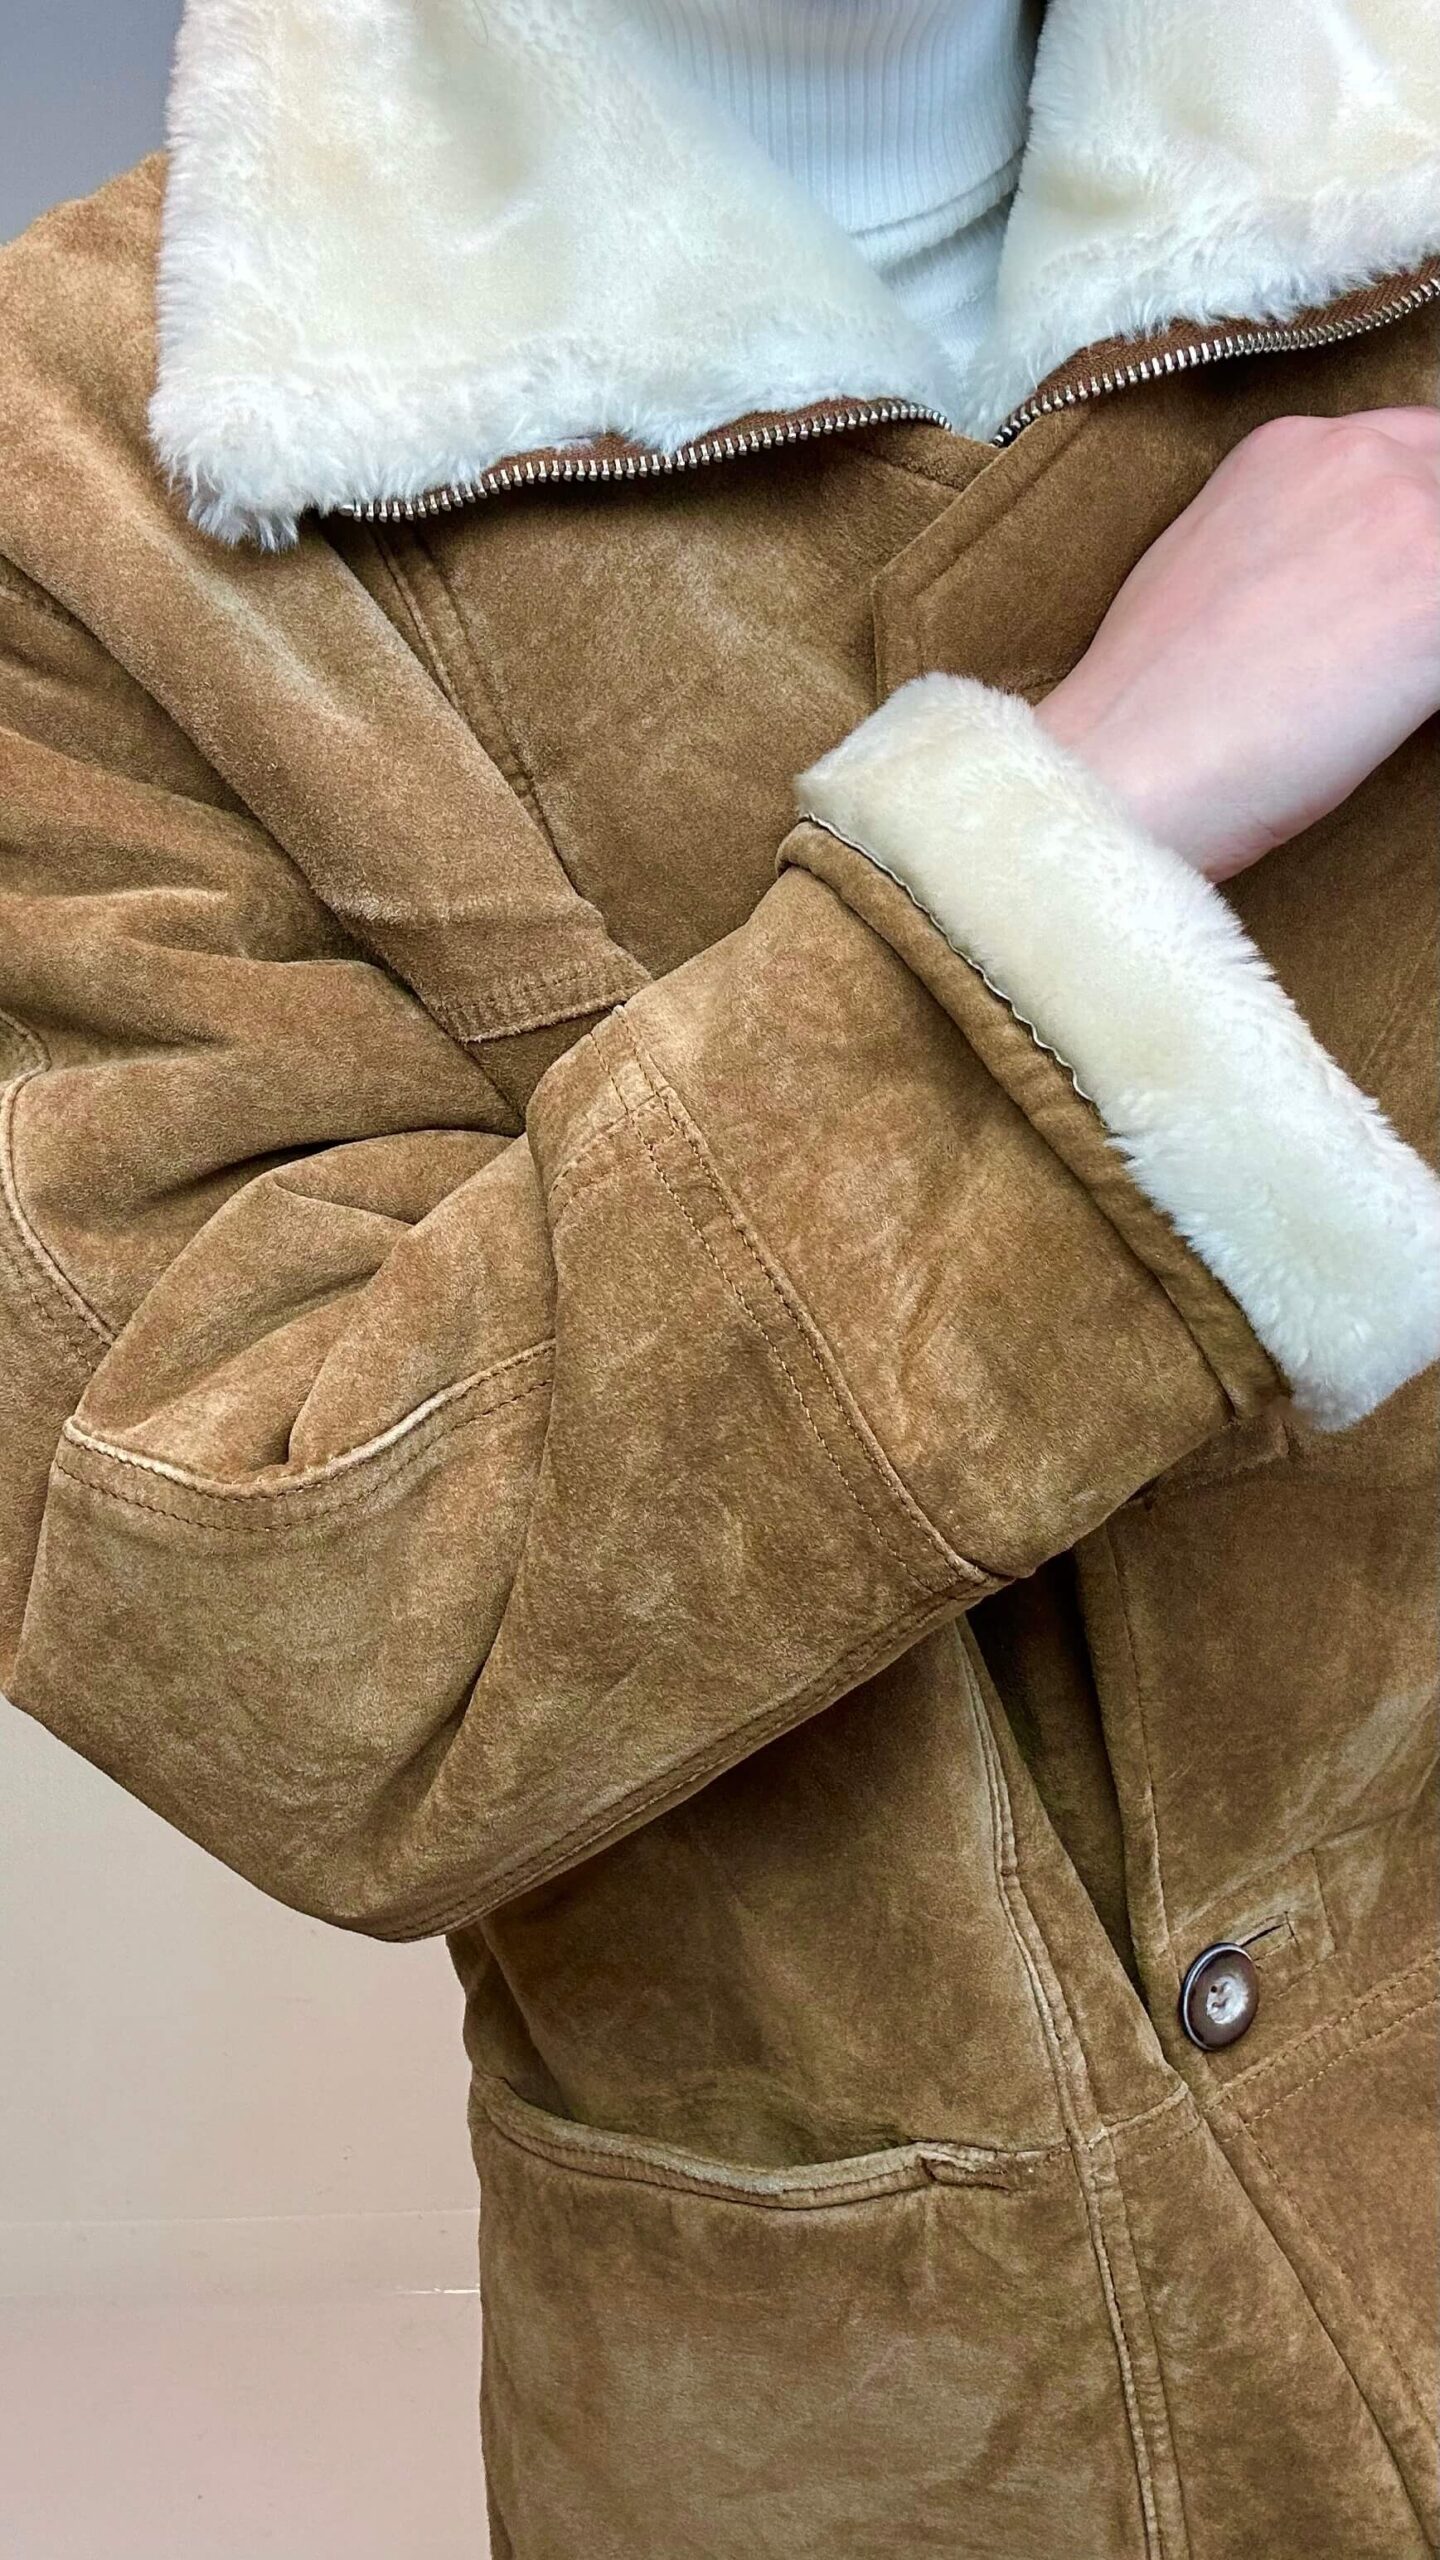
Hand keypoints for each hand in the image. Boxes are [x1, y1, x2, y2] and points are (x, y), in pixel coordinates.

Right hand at [1034, 406, 1439, 881]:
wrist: (1127, 761)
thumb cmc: (1150, 701)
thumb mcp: (1207, 562)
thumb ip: (1291, 535)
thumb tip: (1346, 576)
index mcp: (1290, 447)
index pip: (1412, 454)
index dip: (1413, 528)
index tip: (1394, 588)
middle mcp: (1354, 457)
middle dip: (1425, 577)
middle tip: (1389, 643)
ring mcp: (1407, 519)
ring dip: (1429, 629)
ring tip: (1382, 686)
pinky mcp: (1438, 601)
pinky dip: (1433, 681)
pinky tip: (1394, 712)